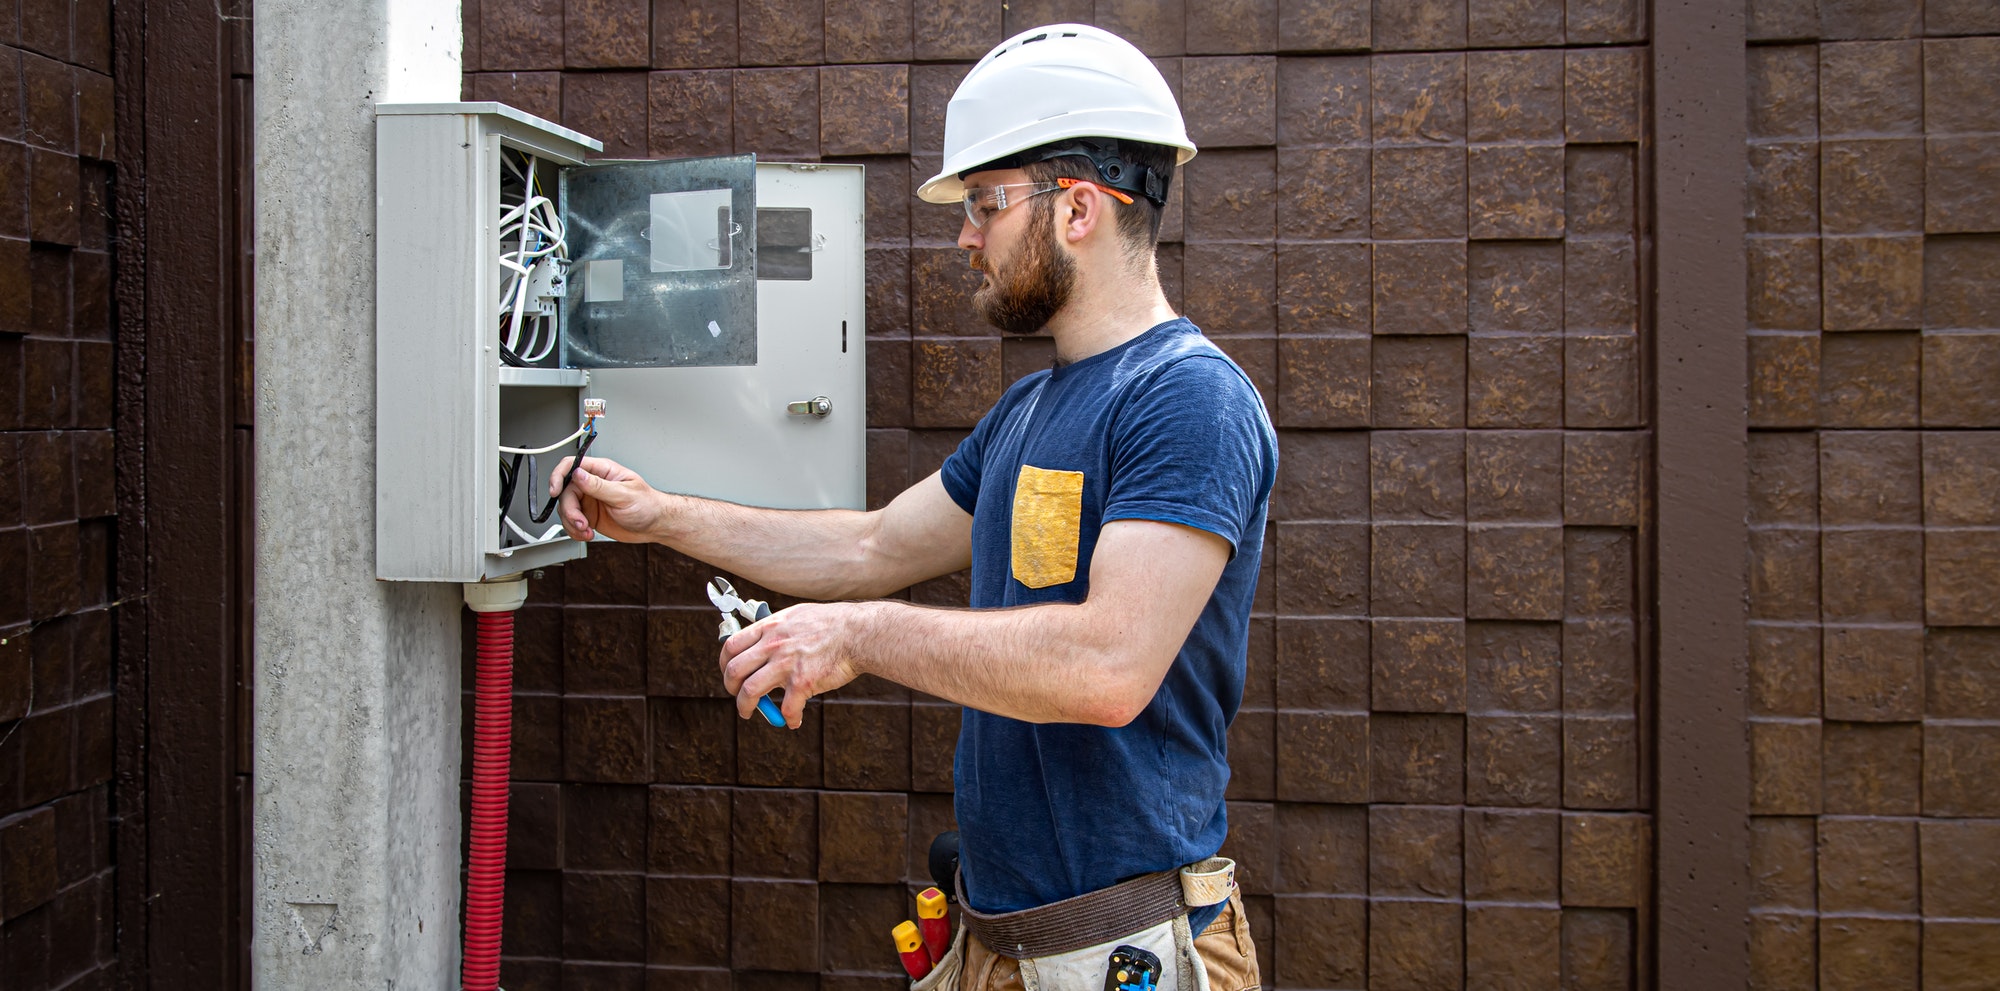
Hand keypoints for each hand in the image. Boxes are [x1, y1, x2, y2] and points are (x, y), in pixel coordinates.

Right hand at [552, 455, 663, 542]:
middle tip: (580, 522)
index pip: (572, 465)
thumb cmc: (647, 505)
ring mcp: (590, 500)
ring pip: (566, 508)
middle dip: (569, 510)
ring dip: (572, 523)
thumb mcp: (624, 495)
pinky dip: (575, 531)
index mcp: (602, 471)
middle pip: (565, 492)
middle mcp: (592, 484)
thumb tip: (578, 474)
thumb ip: (599, 485)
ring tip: (586, 531)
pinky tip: (587, 534)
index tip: (554, 491)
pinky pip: (572, 522)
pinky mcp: (589, 515)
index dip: (559, 476)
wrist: (655, 525)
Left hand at [719, 602, 862, 727]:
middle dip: (730, 688)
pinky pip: (786, 708)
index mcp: (769, 628)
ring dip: (745, 707)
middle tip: (737, 696)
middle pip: (734, 671)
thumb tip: (763, 644)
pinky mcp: (802, 682)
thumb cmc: (831, 624)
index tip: (729, 673)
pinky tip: (793, 720)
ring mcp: (786, 664)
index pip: (731, 646)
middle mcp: (773, 645)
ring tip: (748, 713)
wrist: (857, 633)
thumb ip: (776, 630)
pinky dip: (788, 718)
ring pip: (750, 691)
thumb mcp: (796, 616)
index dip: (724, 664)